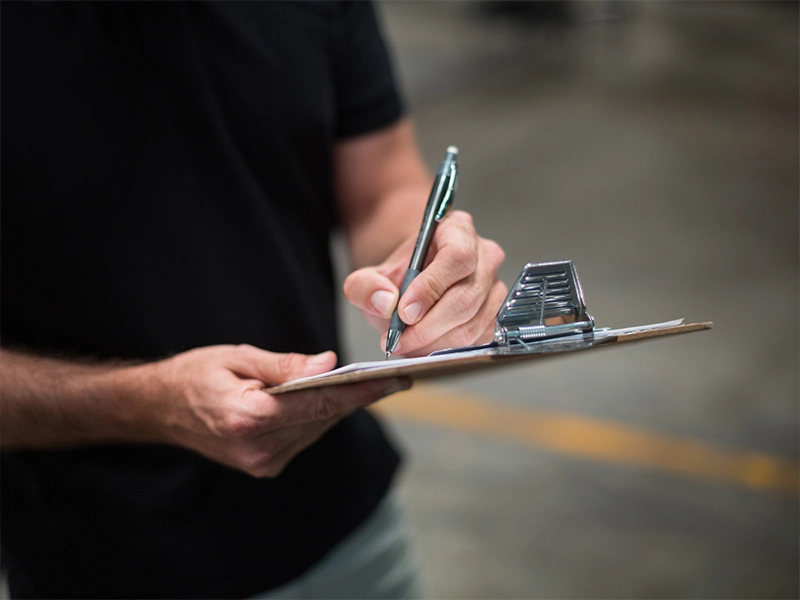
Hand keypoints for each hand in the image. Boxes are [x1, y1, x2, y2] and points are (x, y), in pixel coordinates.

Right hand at [149, 345, 409, 476]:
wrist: (158, 409)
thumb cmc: (194, 376)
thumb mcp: (238, 358)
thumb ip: (286, 366)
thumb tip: (329, 364)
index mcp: (248, 418)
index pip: (319, 403)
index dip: (362, 391)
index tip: (397, 381)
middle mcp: (258, 449)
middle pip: (324, 417)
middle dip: (358, 396)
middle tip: (393, 377)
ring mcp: (261, 463)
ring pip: (318, 429)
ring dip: (341, 406)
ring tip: (369, 384)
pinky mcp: (264, 466)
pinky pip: (305, 437)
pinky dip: (320, 416)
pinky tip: (330, 398)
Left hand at [343, 210, 506, 356]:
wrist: (414, 283)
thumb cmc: (401, 274)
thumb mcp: (372, 275)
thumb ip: (365, 285)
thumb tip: (384, 301)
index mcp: (457, 230)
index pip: (457, 257)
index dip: (431, 287)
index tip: (404, 311)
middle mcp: (484, 255)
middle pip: (466, 297)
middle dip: (428, 326)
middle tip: (398, 338)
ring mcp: (494, 287)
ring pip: (471, 324)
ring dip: (434, 342)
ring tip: (405, 344)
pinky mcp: (495, 315)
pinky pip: (475, 340)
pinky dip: (445, 349)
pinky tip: (422, 347)